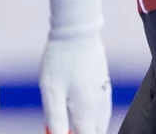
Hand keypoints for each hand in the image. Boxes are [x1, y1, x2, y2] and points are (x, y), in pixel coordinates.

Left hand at [40, 0, 110, 133]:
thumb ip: (55, 119)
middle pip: (92, 132)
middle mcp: (100, 108)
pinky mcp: (104, 86)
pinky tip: (75, 106)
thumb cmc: (61, 60)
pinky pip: (99, 110)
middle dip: (79, 131)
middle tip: (62, 123)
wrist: (77, 31)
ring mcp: (104, 97)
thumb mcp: (51, 91)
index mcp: (87, 113)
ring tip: (66, 116)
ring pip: (97, 123)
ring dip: (83, 125)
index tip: (61, 131)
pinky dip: (88, 115)